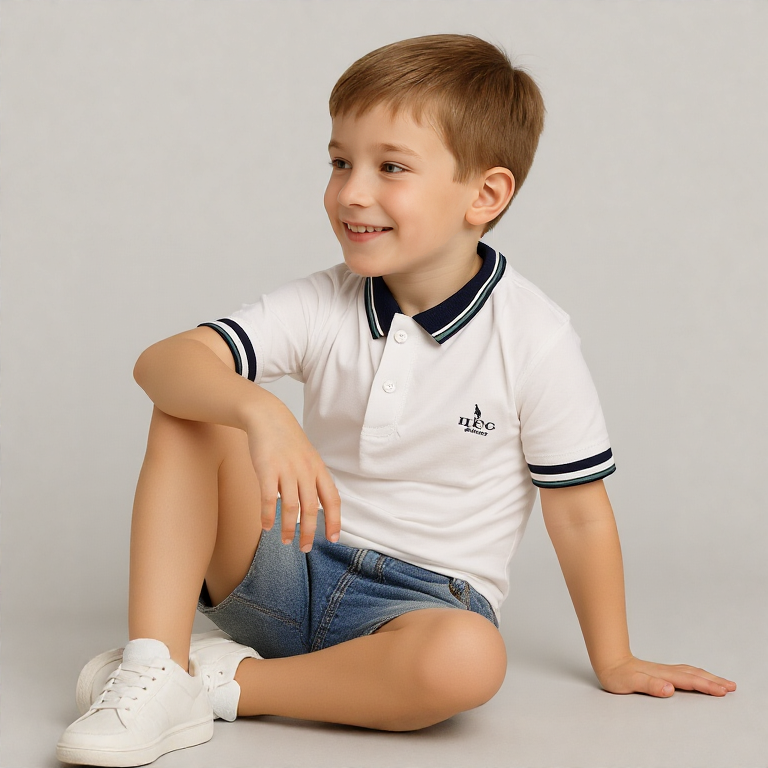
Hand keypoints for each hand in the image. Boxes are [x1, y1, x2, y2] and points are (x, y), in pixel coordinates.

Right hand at [245, 393, 340, 552]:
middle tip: (305, 548)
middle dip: (309, 532)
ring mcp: (287, 470)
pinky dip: (268, 516)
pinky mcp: (267, 469)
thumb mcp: (307, 457)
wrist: (267, 416)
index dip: (334, 520)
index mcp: (318, 469)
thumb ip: (312, 479)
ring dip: (288, 528)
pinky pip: (269, 499)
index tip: (333, 538)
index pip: (332, 499)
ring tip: (286, 541)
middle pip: (311, 508)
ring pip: (291, 507)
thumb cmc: (287, 440)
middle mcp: (306, 471)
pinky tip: (266, 527)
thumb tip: (315, 506)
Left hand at [597, 655, 735, 697]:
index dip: (706, 686)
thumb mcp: (630, 683)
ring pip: (690, 672)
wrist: (608, 661)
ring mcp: (664, 670)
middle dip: (713, 681)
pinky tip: (698, 676)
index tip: (723, 691)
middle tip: (731, 686)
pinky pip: (684, 672)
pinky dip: (696, 674)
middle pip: (694, 675)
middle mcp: (665, 671)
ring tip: (722, 682)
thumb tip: (669, 688)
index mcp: (662, 675)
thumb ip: (650, 685)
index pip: (688, 681)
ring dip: (707, 677)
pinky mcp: (660, 672)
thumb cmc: (617, 674)